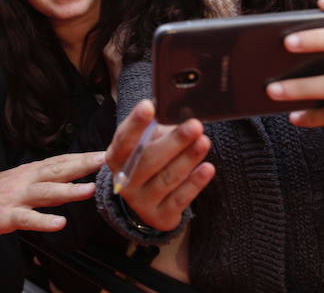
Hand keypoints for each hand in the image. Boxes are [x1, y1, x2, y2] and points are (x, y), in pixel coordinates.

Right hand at [0, 151, 104, 240]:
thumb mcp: (18, 182)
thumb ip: (41, 181)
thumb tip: (67, 179)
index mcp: (30, 172)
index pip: (61, 161)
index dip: (83, 157)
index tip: (105, 153)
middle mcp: (25, 180)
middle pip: (58, 170)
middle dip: (83, 165)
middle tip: (105, 160)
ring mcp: (16, 198)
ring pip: (46, 192)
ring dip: (69, 190)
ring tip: (89, 190)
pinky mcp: (6, 216)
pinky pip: (28, 219)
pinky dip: (44, 221)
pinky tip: (60, 223)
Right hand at [105, 100, 214, 230]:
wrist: (147, 202)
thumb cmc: (147, 161)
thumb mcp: (143, 145)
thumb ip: (154, 130)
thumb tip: (175, 111)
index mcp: (116, 158)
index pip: (124, 139)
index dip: (135, 123)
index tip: (149, 106)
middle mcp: (125, 181)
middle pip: (148, 160)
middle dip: (174, 141)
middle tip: (194, 125)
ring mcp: (141, 201)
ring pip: (167, 178)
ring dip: (188, 159)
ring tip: (204, 142)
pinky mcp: (160, 216)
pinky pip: (179, 199)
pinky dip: (194, 183)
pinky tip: (208, 168)